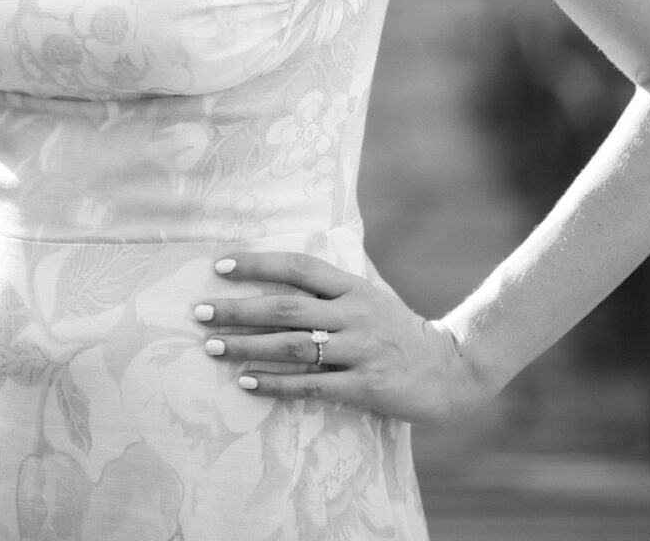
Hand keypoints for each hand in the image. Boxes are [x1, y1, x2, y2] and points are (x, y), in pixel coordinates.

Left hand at [191, 251, 492, 424]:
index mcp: (353, 287)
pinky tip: (247, 382)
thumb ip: (331, 290)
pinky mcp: (366, 386)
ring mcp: (360, 350)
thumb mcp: (369, 298)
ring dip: (247, 347)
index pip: (299, 267)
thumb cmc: (398, 332)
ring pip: (293, 346)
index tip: (219, 266)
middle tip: (198, 312)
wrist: (451, 369)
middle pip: (286, 308)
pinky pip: (312, 385)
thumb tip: (277, 276)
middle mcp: (354, 314)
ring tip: (212, 348)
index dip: (259, 264)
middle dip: (237, 310)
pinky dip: (275, 383)